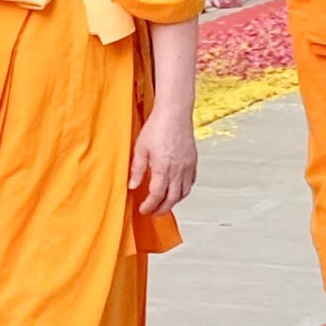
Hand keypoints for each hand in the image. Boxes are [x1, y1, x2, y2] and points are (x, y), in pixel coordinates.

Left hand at [129, 98, 198, 219]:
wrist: (174, 113)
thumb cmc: (157, 127)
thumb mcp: (140, 149)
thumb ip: (137, 169)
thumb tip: (132, 186)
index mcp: (163, 169)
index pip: (157, 196)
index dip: (149, 206)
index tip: (143, 210)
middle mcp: (178, 171)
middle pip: (172, 199)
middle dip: (162, 209)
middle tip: (152, 212)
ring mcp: (187, 167)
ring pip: (183, 193)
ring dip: (173, 202)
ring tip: (164, 204)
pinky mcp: (193, 161)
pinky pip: (190, 182)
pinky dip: (183, 190)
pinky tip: (177, 190)